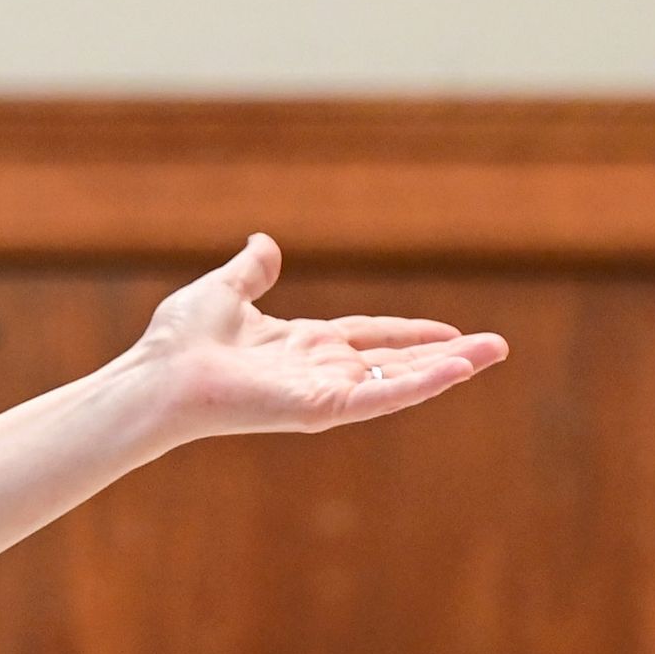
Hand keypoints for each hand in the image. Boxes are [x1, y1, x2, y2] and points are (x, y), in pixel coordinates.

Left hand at [127, 235, 506, 444]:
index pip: (370, 338)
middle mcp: (318, 371)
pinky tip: (455, 372)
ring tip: (492, 356)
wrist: (158, 375)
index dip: (409, 334)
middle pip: (396, 362)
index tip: (450, 333)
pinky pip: (377, 398)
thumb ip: (250, 272)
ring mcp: (321, 392)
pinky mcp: (318, 409)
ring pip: (397, 381)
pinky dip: (416, 386)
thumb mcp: (224, 291)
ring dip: (447, 370)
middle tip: (496, 349)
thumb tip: (262, 244)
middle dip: (446, 356)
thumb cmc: (179, 343)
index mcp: (302, 345)